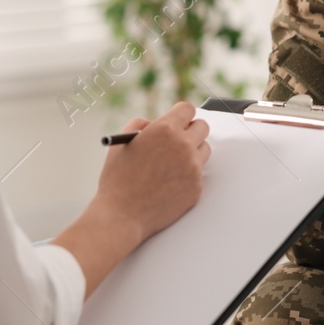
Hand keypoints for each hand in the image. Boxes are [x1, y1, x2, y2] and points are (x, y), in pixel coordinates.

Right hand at [93, 102, 210, 243]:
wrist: (122, 215)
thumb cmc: (118, 180)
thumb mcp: (122, 142)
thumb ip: (140, 125)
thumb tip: (154, 124)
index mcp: (164, 130)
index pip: (187, 109)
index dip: (181, 114)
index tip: (178, 120)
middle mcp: (183, 146)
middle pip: (202, 127)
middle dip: (191, 130)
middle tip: (180, 138)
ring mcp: (193, 168)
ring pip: (205, 149)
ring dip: (193, 151)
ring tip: (172, 162)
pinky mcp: (197, 187)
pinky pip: (199, 173)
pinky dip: (188, 174)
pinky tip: (169, 182)